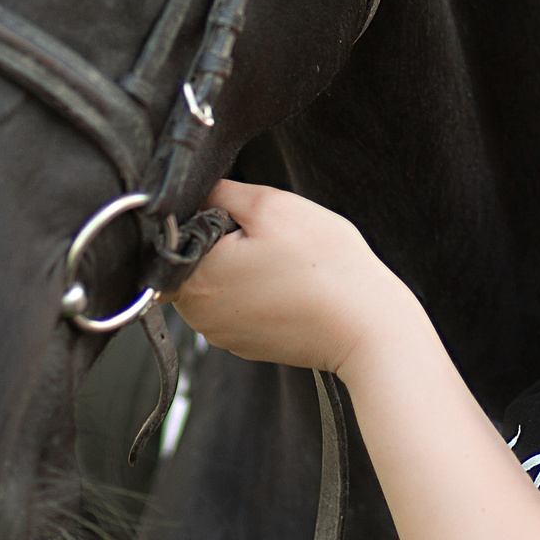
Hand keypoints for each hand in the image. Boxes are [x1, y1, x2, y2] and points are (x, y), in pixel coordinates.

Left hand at [170, 181, 411, 373]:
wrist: (365, 325)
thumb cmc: (322, 266)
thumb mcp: (270, 205)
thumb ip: (220, 192)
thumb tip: (196, 192)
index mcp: (193, 279)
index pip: (174, 236)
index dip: (206, 216)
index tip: (240, 217)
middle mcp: (198, 315)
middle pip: (192, 262)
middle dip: (222, 244)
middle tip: (267, 238)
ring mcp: (222, 335)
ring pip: (215, 285)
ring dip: (239, 269)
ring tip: (281, 264)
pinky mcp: (246, 346)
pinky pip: (237, 308)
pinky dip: (256, 294)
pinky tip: (287, 287)